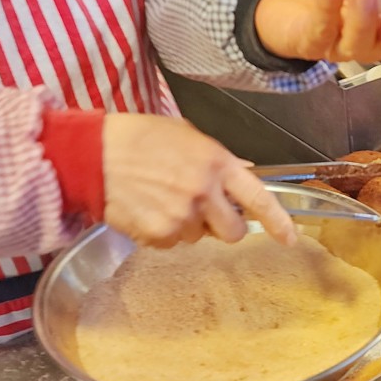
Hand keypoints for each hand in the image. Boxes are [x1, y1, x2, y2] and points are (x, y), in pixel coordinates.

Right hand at [102, 113, 296, 248]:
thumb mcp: (187, 136)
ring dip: (187, 225)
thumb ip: (219, 161)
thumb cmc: (136, 139)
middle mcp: (203, 192)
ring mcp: (181, 216)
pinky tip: (146, 209)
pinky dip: (161, 233)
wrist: (91, 154)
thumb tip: (245, 174)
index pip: (258, 198)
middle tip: (200, 209)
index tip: (288, 238)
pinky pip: (171, 244)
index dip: (277, 222)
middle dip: (221, 226)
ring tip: (161, 198)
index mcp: (216, 163)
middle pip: (232, 231)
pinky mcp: (158, 234)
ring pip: (198, 238)